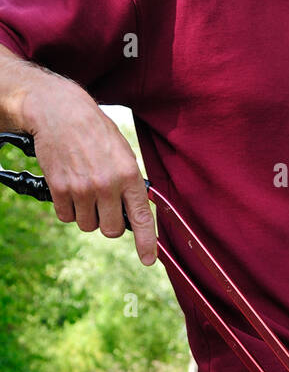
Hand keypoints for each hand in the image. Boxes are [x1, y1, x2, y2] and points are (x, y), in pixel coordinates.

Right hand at [21, 68, 155, 264]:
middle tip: (103, 204)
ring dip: (86, 215)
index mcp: (128, 175)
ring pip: (88, 226)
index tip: (148, 260)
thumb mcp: (122, 152)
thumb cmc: (94, 131)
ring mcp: (82, 189)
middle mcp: (107, 185)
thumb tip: (135, 214)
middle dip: (108, 223)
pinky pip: (67, 217)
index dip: (146, 243)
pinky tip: (69, 186)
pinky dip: (68, 208)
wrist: (58, 111)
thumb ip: (130, 183)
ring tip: (84, 188)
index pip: (141, 218)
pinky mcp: (60, 188)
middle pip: (111, 231)